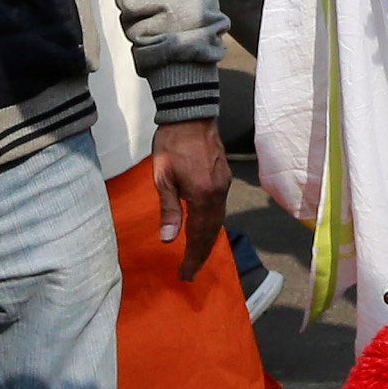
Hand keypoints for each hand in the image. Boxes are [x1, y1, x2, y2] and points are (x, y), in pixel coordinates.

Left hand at [154, 116, 231, 279]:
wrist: (191, 113)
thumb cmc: (171, 143)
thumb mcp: (163, 176)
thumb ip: (169, 209)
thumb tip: (169, 239)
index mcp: (203, 195)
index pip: (199, 235)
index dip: (193, 257)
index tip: (185, 275)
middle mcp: (219, 193)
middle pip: (212, 232)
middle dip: (201, 254)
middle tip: (190, 272)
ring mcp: (224, 184)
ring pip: (218, 220)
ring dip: (207, 240)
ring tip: (196, 256)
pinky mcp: (224, 177)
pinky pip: (220, 208)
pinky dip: (212, 225)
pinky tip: (204, 229)